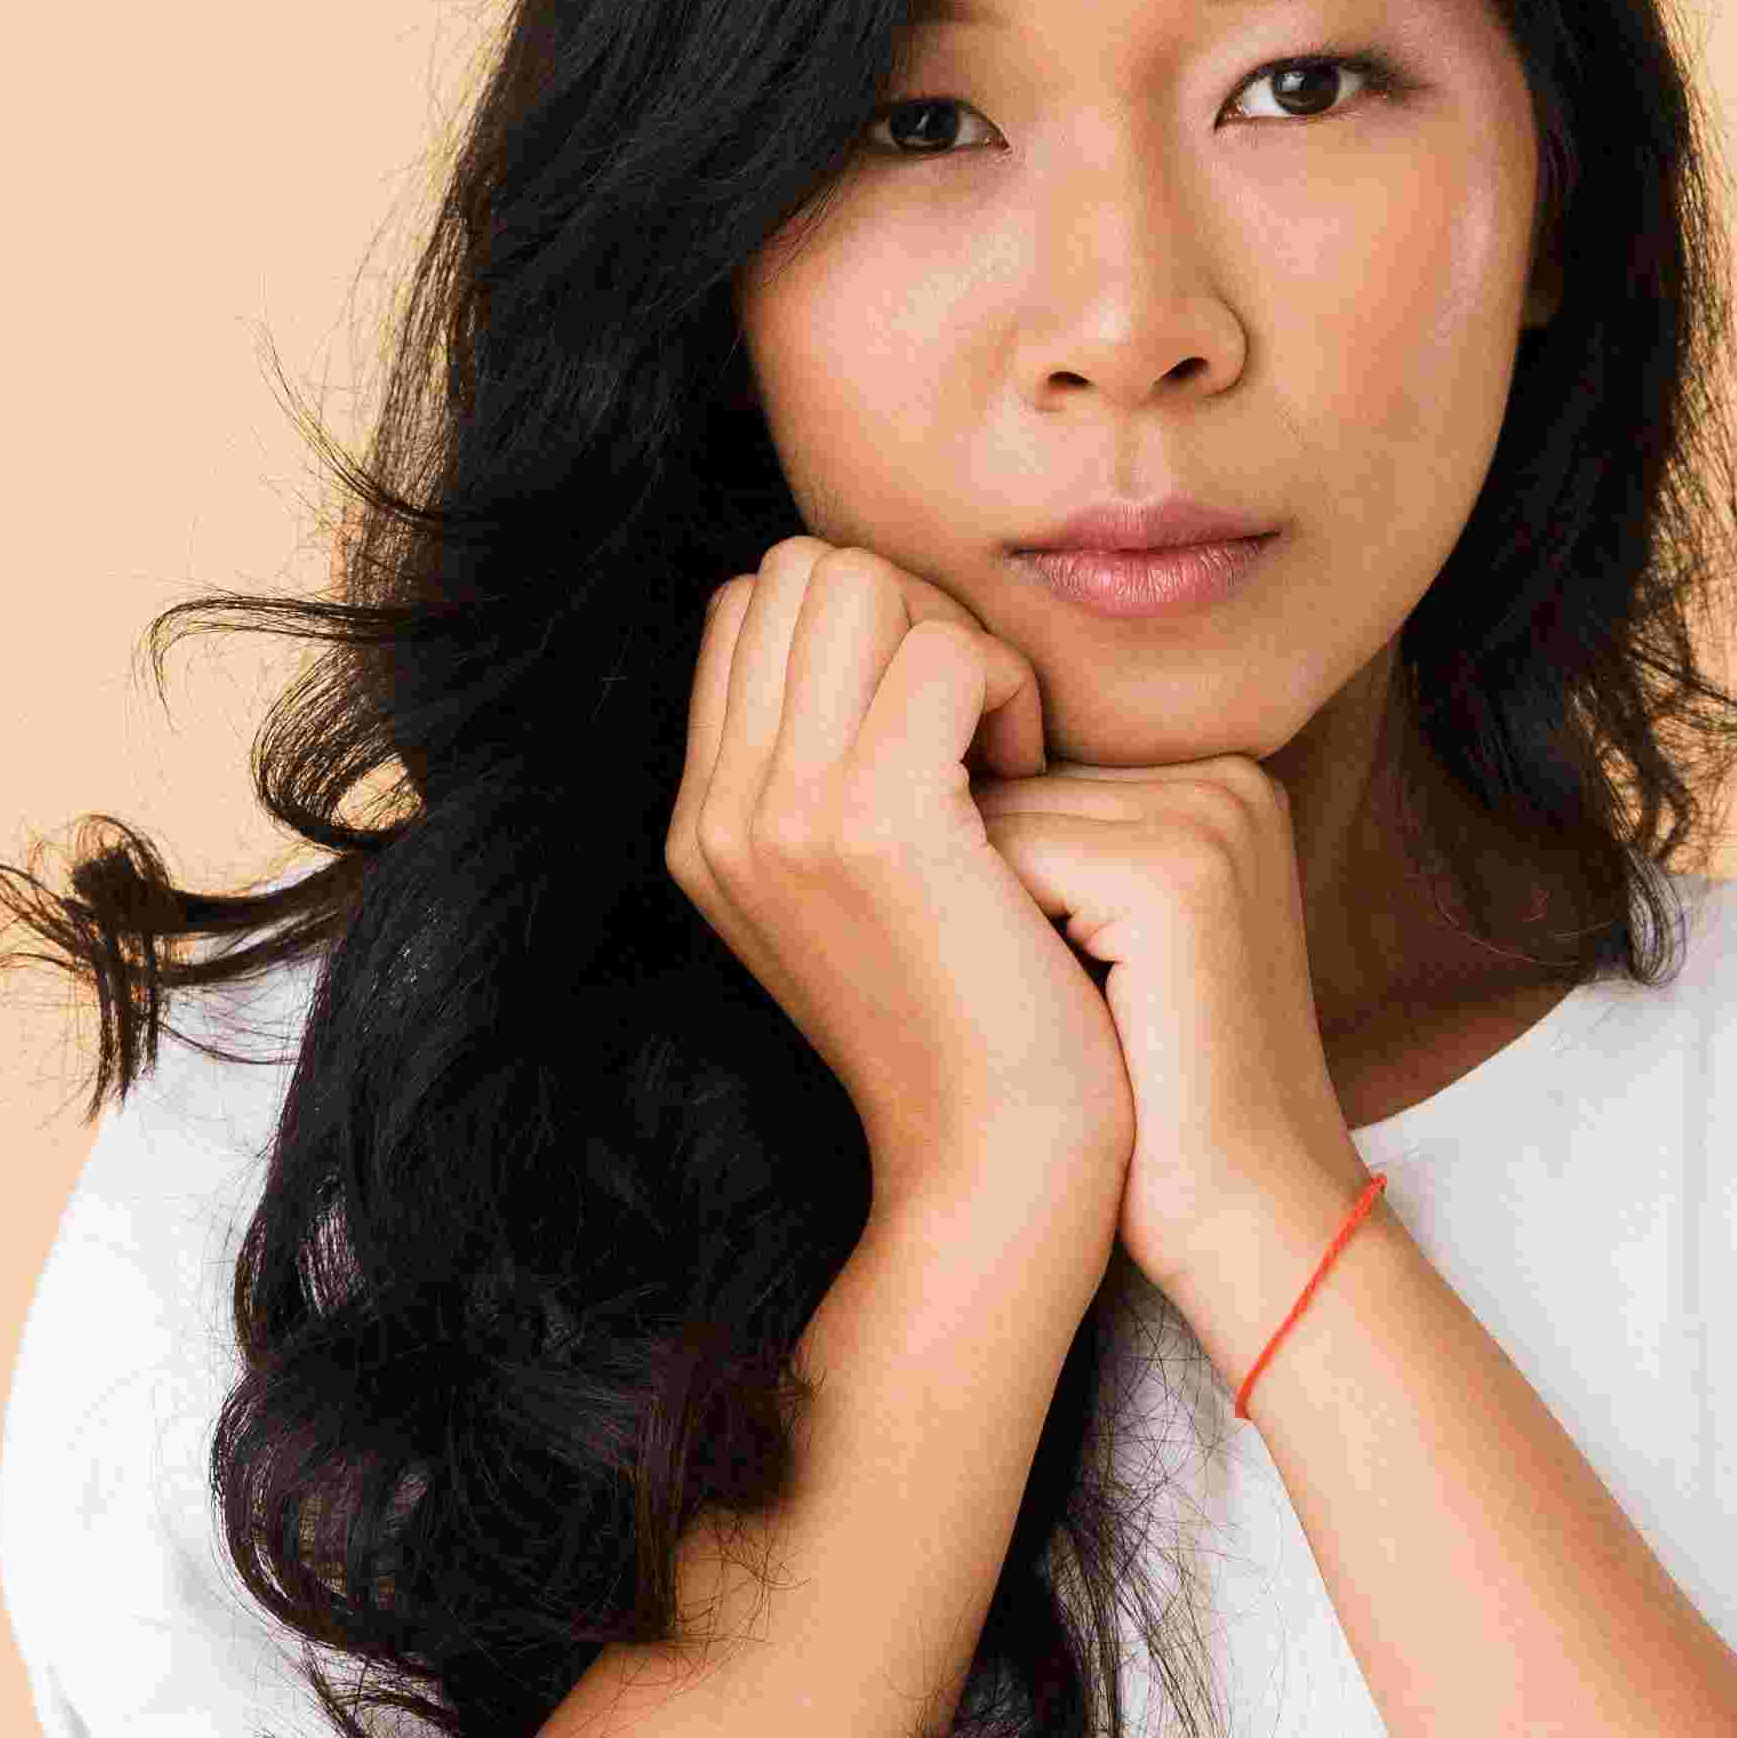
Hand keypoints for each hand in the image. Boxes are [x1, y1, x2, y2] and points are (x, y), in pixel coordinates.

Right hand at [665, 536, 1136, 1222]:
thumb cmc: (979, 1024)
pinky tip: (1030, 781)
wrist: (1000, 1167)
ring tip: (1006, 758)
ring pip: (862, 586)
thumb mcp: (872, 891)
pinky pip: (946, 651)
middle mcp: (719, 814)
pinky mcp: (872, 824)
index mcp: (706, 824)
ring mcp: (780, 815)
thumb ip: (840, 770)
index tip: (942, 734)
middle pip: (800, 570)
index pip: (756, 606)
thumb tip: (890, 629)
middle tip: (982, 733)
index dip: (869, 629)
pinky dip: (1009, 687)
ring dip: (959, 644)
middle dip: (912, 615)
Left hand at [968, 754, 1369, 1319]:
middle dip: (982, 895)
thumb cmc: (1159, 1099)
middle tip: (1048, 1011)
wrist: (1249, 1219)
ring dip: (985, 920)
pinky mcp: (1176, 876)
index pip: (1033, 775)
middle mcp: (1227, 781)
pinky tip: (1056, 1019)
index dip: (995, 887)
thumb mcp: (1110, 944)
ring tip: (1063, 1018)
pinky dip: (996, 939)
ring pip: (997, 817)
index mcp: (1221, 784)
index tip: (1044, 986)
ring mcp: (1209, 820)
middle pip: (1012, 787)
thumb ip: (1054, 849)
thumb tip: (901, 787)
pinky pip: (1007, 859)